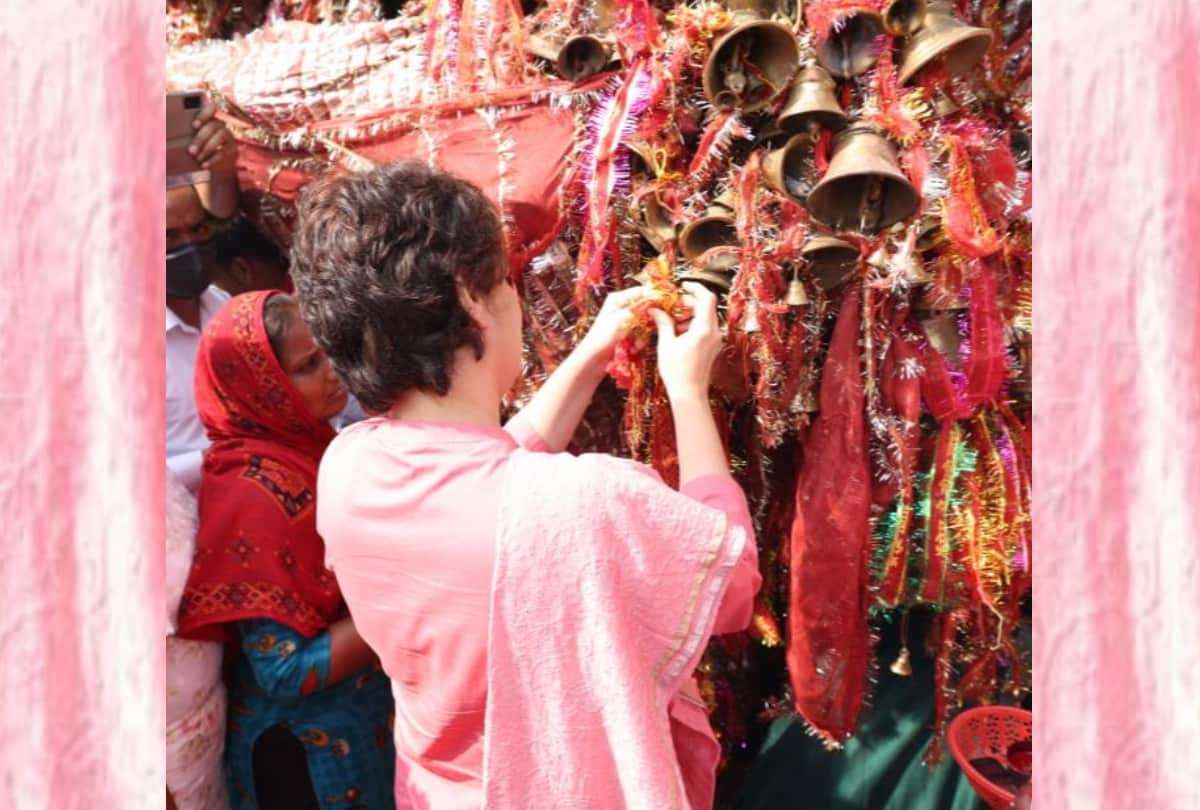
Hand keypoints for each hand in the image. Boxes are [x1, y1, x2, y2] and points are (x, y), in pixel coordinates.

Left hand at [189, 99, 237, 174]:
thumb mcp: (194, 139)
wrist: (216, 164)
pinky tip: (204, 165)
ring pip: (220, 136)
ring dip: (207, 148)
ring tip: (197, 158)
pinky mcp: (232, 148)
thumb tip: (170, 133)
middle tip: (191, 150)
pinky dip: (213, 159)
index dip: (204, 114)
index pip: (212, 108)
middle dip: (201, 138)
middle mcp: (221, 125)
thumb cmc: (200, 148)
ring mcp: (229, 136)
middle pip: (212, 126)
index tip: (194, 125)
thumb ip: (188, 134)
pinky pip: (224, 152)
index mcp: (211, 118)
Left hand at [576, 286, 651, 365]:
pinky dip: (640, 341)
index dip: (655, 297)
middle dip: (649, 321)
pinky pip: (642, 333)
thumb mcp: (622, 320)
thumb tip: (658, 297)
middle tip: (651, 329)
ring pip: (646, 323)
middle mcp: (623, 307)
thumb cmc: (602, 337)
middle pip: (646, 308)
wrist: (593, 360)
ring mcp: (626, 321)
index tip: (667, 305)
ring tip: (636, 344)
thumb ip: (640, 308)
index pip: (642, 291)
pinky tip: (633, 349)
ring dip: (643, 335)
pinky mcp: (628, 333)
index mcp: (618, 298)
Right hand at [649, 282, 722, 400]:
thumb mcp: (666, 344)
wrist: (689, 394)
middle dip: (688, 303)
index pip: (706, 298)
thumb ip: (663, 323)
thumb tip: (655, 309)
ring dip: (689, 315)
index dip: (695, 287)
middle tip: (671, 308)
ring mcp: (716, 340)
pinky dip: (692, 325)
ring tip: (672, 325)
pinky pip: (705, 328)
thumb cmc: (676, 371)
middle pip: (706, 307)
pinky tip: (678, 335)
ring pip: (705, 317)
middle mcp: (714, 332)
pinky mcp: (713, 347)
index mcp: (704, 329)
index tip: (683, 286)